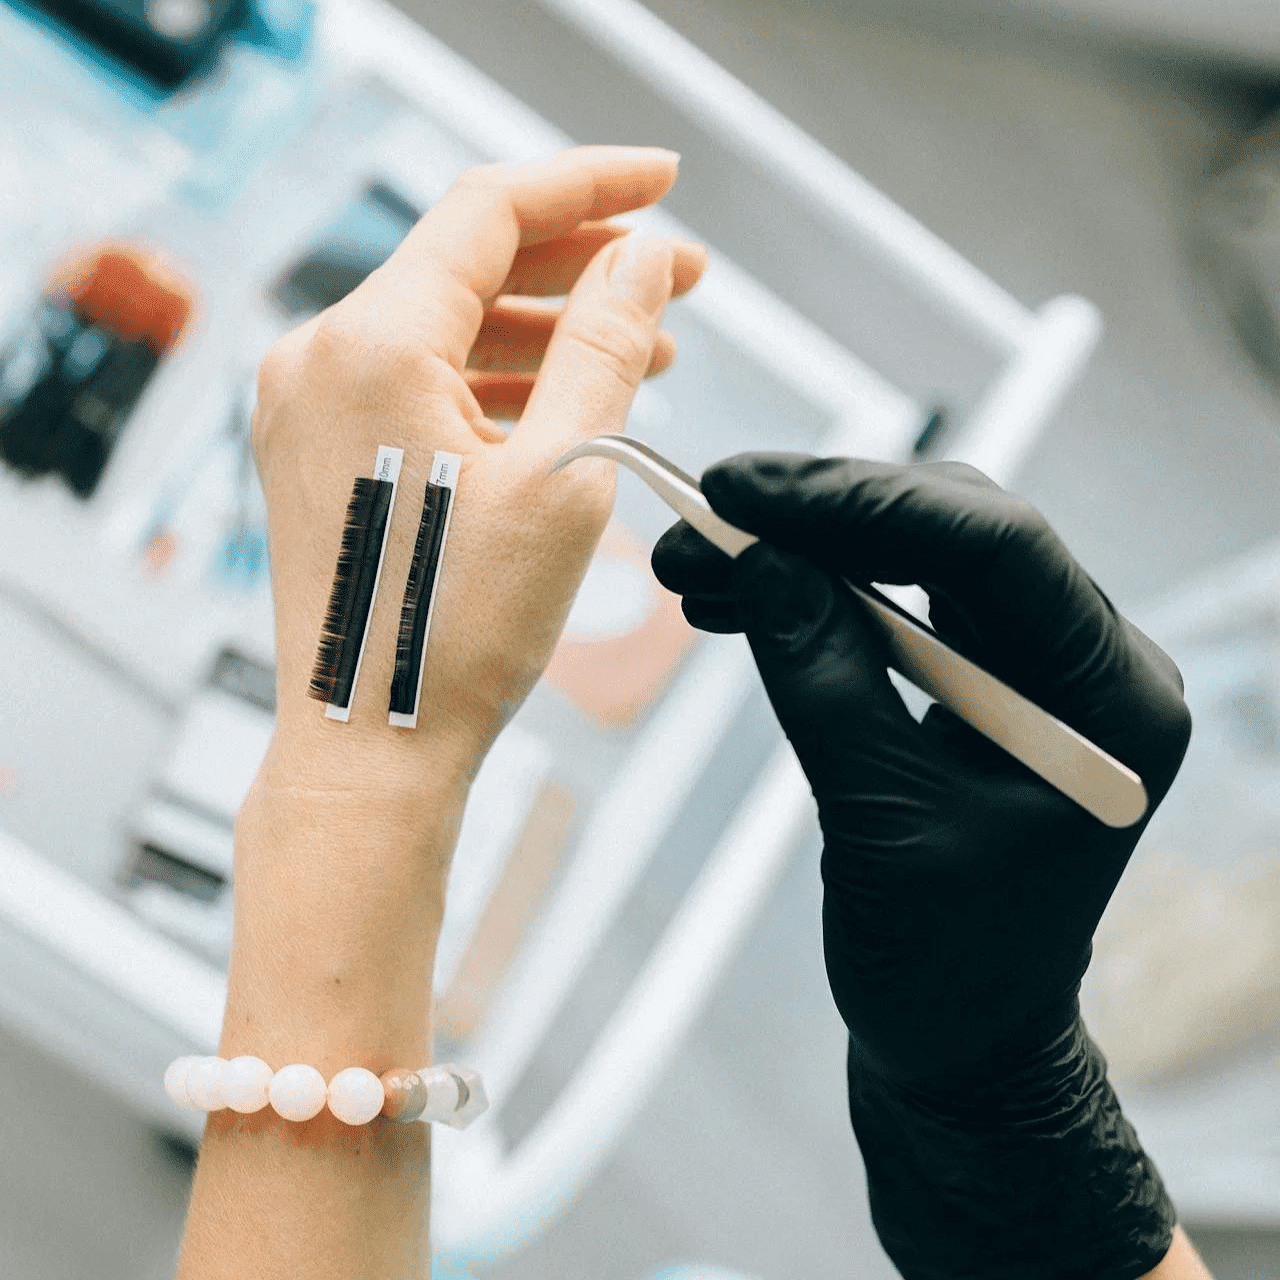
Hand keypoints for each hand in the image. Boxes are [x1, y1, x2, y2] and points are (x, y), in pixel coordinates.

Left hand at [251, 147, 706, 801]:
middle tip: (674, 279)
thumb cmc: (450, 637)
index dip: (588, 185)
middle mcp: (320, 360)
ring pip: (448, 326)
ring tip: (644, 348)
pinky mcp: (324, 451)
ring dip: (548, 329)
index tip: (661, 185)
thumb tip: (640, 262)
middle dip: (581, 263)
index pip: (489, 210)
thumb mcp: (564, 478)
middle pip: (469, 264)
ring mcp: (312, 407)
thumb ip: (606, 348)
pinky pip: (421, 382)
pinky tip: (568, 399)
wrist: (372, 746)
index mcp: (369, 347)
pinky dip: (498, 381)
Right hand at [652, 454, 1191, 1277]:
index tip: (738, 492)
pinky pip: (891, 605)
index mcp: (1108, 699)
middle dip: (815, 517)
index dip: (857, 503)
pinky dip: (809, 596)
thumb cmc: (944, 963)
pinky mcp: (978, 679)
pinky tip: (732, 601)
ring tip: (691, 565)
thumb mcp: (878, 819)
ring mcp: (1033, 665)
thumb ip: (820, 677)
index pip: (995, 547)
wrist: (963, 1039)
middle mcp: (1087, 661)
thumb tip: (754, 556)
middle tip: (700, 515)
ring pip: (911, 555)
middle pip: (952, 530)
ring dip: (797, 552)